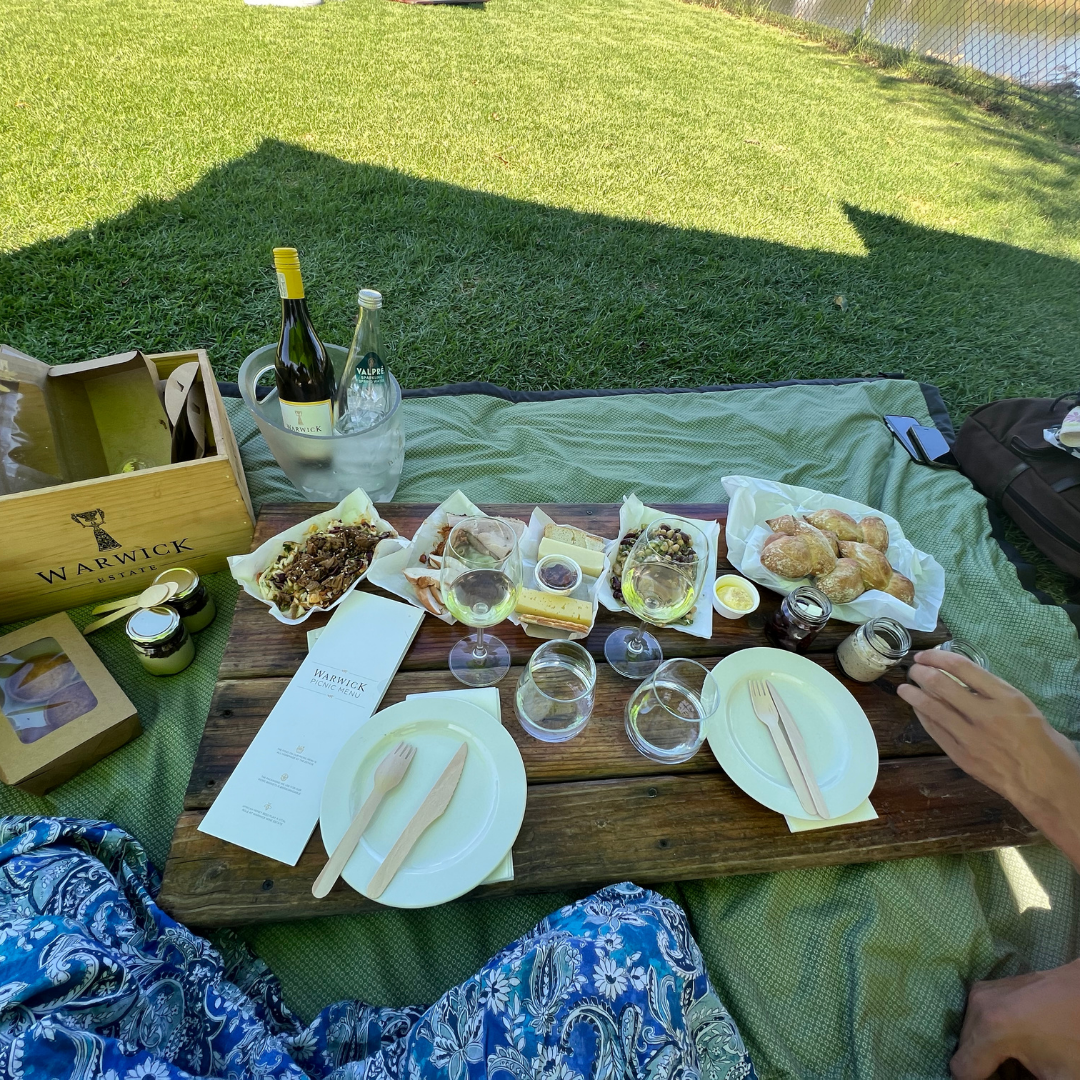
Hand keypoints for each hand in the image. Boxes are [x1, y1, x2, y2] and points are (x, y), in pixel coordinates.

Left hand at [897, 649, 1079, 871]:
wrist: (1046, 784)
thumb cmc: (1045, 745)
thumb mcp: (1025, 708)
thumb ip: (996, 694)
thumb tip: (970, 684)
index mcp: (1006, 698)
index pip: (963, 668)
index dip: (938, 657)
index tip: (926, 656)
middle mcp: (985, 714)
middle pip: (940, 685)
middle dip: (921, 673)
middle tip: (913, 670)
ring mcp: (970, 736)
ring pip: (931, 708)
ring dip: (913, 694)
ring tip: (904, 688)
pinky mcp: (961, 756)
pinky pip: (935, 731)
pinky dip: (923, 717)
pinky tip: (917, 710)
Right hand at [951, 958, 1079, 1078]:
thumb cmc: (1075, 1038)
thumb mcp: (1059, 1079)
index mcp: (991, 1028)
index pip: (962, 1070)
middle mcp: (978, 1004)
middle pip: (966, 1052)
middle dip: (987, 1070)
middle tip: (1017, 1075)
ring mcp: (981, 991)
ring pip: (971, 1036)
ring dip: (989, 1054)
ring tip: (1019, 1061)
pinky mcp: (986, 986)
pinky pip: (977, 1020)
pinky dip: (992, 1037)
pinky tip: (1018, 1043)